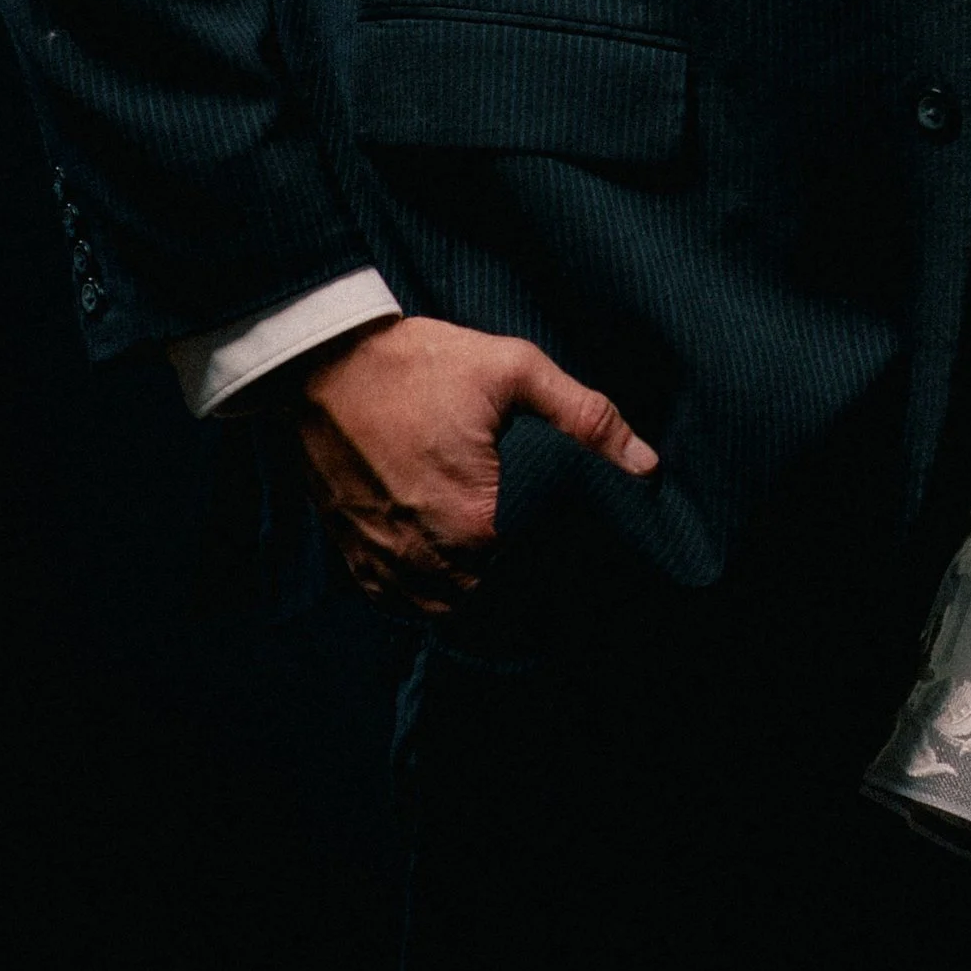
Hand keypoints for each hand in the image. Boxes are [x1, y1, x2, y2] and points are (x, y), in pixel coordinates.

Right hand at [288, 311, 656, 614]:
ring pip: (440, 608)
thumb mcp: (514, 371)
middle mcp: (426, 555)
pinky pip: (393, 599)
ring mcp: (383, 557)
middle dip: (511, 583)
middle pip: (486, 599)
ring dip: (466, 594)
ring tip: (491, 564)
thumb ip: (586, 417)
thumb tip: (647, 463)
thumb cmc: (420, 363)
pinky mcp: (352, 550)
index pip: (532, 576)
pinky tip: (441, 567)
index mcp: (473, 522)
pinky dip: (418, 593)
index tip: (565, 550)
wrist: (323, 362)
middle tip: (532, 554)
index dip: (553, 567)